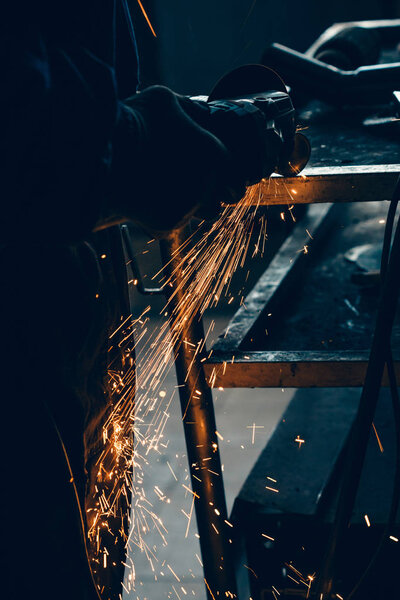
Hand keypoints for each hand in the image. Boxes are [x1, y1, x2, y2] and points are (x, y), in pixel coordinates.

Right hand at [122, 86, 243, 230]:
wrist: (103, 154)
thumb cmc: (134, 121)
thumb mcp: (164, 100)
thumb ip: (188, 108)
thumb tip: (200, 112)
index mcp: (214, 154)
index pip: (237, 180)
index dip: (230, 181)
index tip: (221, 181)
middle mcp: (207, 185)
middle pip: (222, 202)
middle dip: (214, 197)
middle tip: (196, 189)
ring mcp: (187, 207)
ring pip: (203, 216)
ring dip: (194, 209)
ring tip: (173, 195)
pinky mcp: (165, 224)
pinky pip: (170, 226)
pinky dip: (161, 216)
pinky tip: (146, 201)